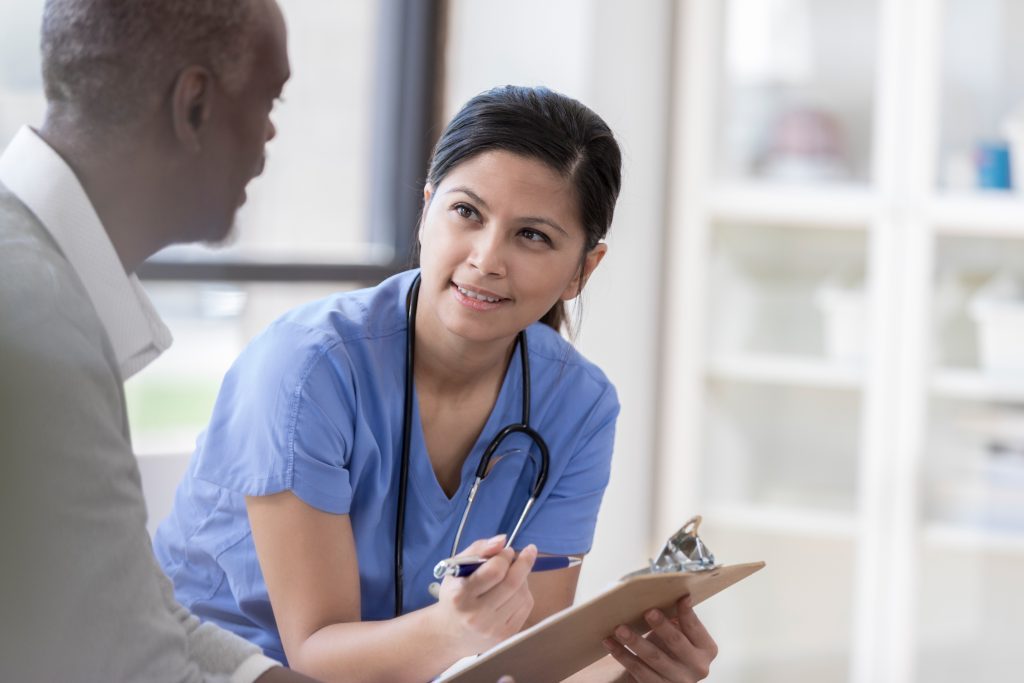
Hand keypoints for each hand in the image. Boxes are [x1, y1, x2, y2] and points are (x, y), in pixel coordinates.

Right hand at [434, 534, 536, 655]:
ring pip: (522, 594)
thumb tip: (503, 540)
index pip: (494, 571)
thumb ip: (478, 549)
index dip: (505, 556)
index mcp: (461, 595)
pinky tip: (514, 591)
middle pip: (512, 583)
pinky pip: (526, 607)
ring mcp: (492, 628)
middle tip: (527, 552)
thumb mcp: (456, 568)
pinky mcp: (506, 636)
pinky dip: (525, 593)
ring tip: (514, 574)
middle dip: (523, 563)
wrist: (450, 633)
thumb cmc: (454, 594)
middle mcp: (476, 615)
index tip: (507, 550)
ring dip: (524, 578)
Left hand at [602, 595, 717, 681]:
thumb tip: (663, 592)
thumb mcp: (681, 635)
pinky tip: (611, 643)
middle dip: (661, 626)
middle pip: (676, 642)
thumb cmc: (671, 649)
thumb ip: (677, 619)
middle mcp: (696, 667)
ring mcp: (677, 680)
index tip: (680, 597)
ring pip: (653, 658)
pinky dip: (622, 655)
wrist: (663, 676)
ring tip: (620, 628)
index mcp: (706, 649)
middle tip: (648, 612)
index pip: (695, 627)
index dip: (687, 612)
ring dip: (635, 641)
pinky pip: (637, 670)